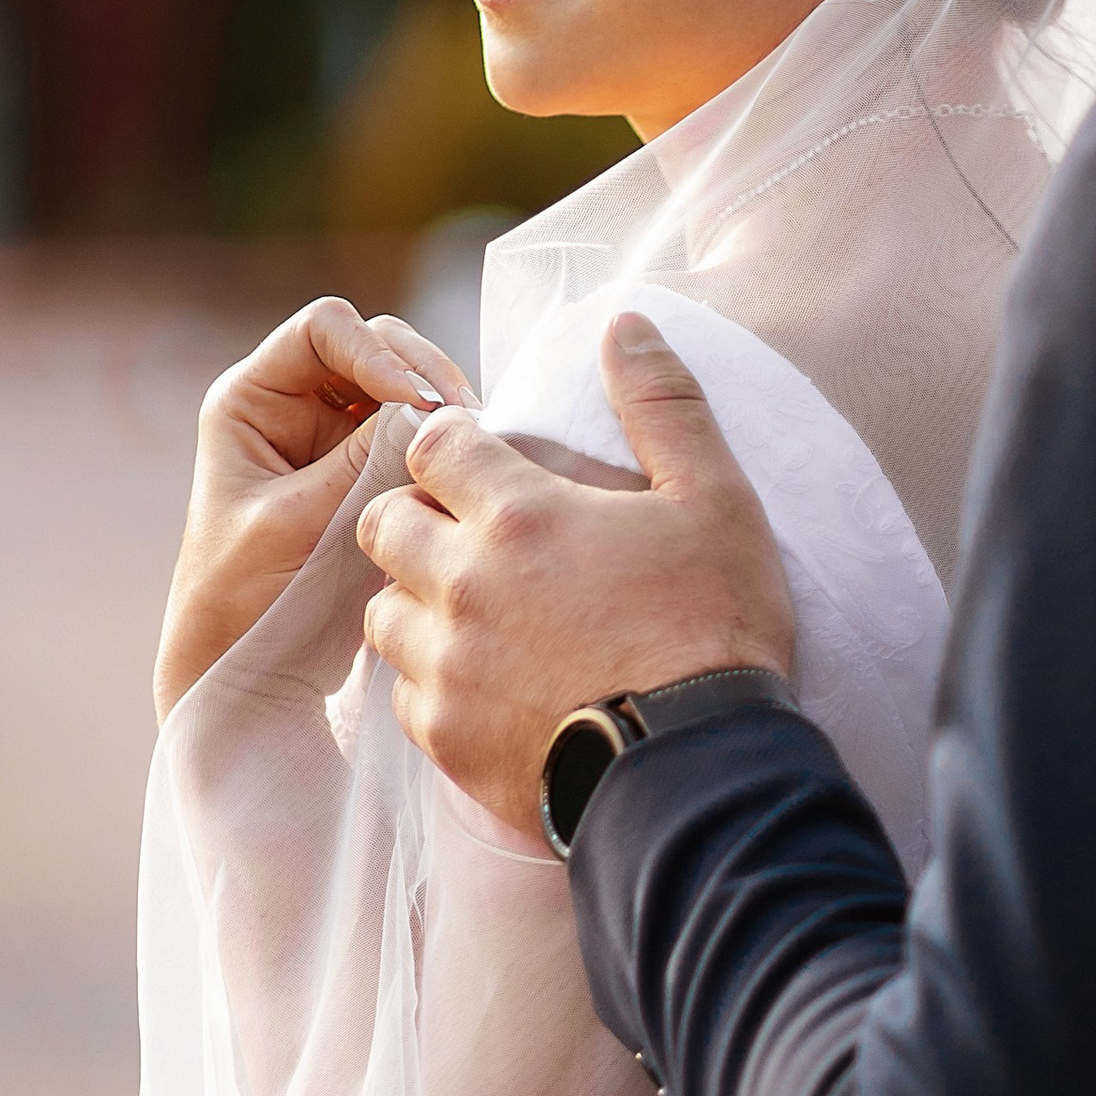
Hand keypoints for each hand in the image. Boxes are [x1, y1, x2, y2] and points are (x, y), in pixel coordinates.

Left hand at [156, 297, 473, 718]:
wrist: (247, 669)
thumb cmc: (244, 599)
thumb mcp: (298, 523)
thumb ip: (360, 462)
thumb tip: (430, 415)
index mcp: (252, 399)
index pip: (324, 330)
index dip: (377, 352)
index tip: (416, 403)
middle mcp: (296, 404)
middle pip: (376, 346)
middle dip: (422, 374)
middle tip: (463, 419)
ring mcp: (337, 436)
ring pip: (407, 388)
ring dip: (441, 410)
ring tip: (471, 448)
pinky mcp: (373, 473)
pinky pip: (418, 437)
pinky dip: (443, 447)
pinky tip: (465, 473)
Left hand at [358, 312, 795, 839]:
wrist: (697, 773)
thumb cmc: (714, 628)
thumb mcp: (714, 500)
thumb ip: (662, 404)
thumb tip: (625, 321)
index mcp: (519, 514)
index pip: (434, 443)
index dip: (454, 446)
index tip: (486, 465)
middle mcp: (463, 583)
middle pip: (384, 521)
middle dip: (418, 516)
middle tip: (476, 538)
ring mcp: (446, 665)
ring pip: (381, 609)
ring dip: (416, 601)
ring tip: (474, 615)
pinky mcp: (444, 737)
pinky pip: (402, 693)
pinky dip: (432, 682)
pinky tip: (484, 686)